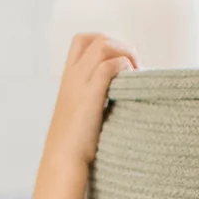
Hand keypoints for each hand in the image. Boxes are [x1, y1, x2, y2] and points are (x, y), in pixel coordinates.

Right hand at [43, 33, 138, 166]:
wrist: (63, 160)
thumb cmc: (74, 145)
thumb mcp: (79, 115)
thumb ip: (91, 100)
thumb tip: (116, 97)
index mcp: (68, 79)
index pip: (83, 41)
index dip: (105, 42)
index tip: (119, 61)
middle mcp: (72, 76)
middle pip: (97, 38)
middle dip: (120, 46)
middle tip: (133, 67)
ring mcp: (80, 83)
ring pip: (104, 45)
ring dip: (125, 54)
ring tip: (135, 73)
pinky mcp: (91, 94)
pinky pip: (111, 65)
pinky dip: (125, 67)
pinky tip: (132, 83)